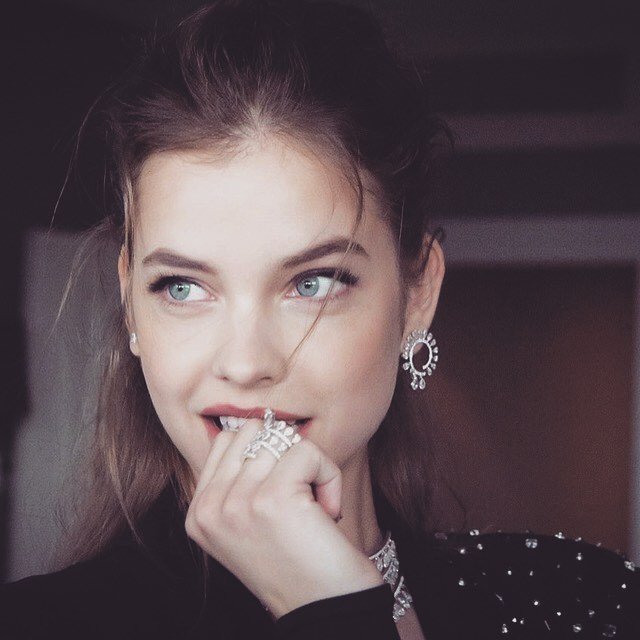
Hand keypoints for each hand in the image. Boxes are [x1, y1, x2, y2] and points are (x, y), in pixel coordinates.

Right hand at [185, 419, 383, 618]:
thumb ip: (238, 481)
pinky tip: (328, 511)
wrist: (326, 611)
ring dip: (312, 468)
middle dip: (286, 453)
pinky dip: (329, 475)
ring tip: (314, 509)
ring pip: (283, 437)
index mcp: (199, 513)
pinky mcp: (272, 498)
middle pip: (253, 431)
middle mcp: (209, 508)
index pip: (227, 440)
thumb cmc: (297, 563)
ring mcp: (237, 502)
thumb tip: (258, 423)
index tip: (283, 494)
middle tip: (299, 495)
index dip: (267, 453)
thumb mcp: (248, 525)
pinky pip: (308, 450)